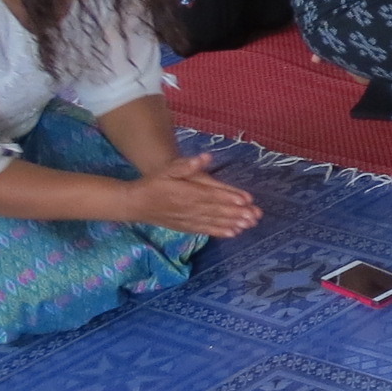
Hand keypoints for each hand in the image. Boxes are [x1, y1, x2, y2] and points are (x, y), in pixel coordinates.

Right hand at [129, 153, 261, 236]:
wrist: (135, 204)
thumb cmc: (154, 182)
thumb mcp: (168, 169)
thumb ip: (186, 165)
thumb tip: (205, 157)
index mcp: (186, 192)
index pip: (211, 195)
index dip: (229, 197)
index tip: (246, 199)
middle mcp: (189, 208)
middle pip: (217, 210)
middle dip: (237, 213)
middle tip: (255, 215)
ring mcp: (188, 220)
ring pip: (214, 221)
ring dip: (233, 223)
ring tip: (250, 225)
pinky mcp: (186, 227)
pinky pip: (205, 230)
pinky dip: (219, 232)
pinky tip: (233, 233)